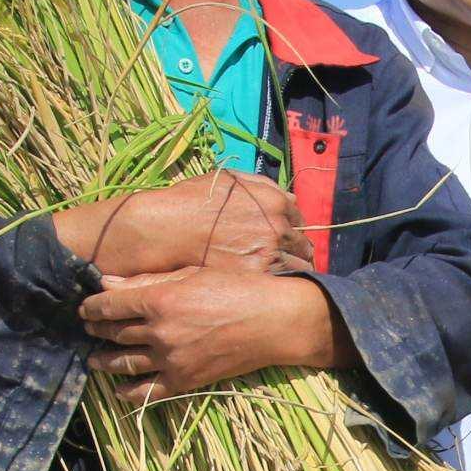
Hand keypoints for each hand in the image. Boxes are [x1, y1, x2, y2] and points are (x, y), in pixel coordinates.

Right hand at [53, 171, 309, 277]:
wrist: (166, 229)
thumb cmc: (192, 202)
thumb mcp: (228, 180)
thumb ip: (263, 186)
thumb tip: (290, 196)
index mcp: (275, 201)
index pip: (301, 221)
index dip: (293, 231)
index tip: (287, 241)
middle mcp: (278, 227)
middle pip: (304, 248)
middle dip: (297, 254)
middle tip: (287, 264)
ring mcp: (268, 253)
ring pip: (297, 269)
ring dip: (291, 274)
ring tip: (280, 281)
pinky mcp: (255, 276)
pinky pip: (278, 284)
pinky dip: (276, 287)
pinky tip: (266, 290)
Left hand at [81, 267, 344, 404]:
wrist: (274, 322)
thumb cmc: (238, 289)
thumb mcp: (193, 274)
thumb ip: (148, 281)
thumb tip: (107, 283)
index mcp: (160, 299)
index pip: (109, 305)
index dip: (91, 307)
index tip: (85, 308)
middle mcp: (160, 332)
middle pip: (114, 333)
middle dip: (96, 330)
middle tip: (88, 328)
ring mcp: (171, 359)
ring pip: (124, 363)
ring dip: (104, 361)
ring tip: (94, 359)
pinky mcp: (185, 381)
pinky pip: (148, 392)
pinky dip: (129, 393)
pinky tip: (119, 390)